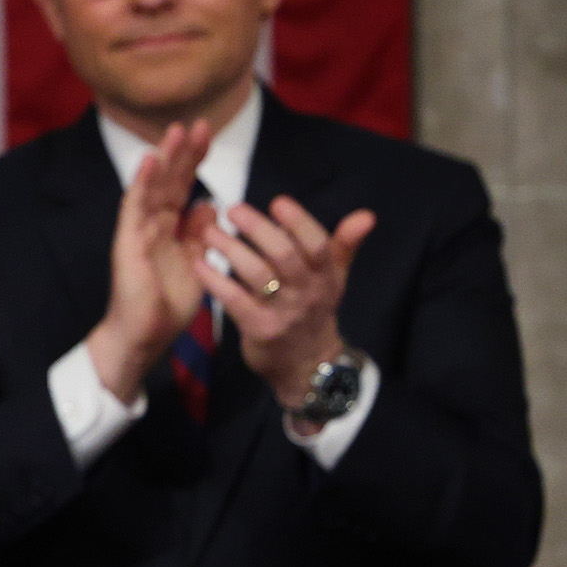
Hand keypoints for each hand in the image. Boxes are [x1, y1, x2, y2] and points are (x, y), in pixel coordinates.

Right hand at [86, 121, 216, 402]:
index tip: (208, 136)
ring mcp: (137, 230)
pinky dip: (141, 183)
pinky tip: (149, 161)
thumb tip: (211, 204)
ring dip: (164, 158)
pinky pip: (134, 207)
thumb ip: (200, 234)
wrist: (144, 335)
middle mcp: (152, 223)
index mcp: (169, 228)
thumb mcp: (195, 264)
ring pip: (152, 186)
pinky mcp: (127, 241)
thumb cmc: (166, 306)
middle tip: (197, 122)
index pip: (183, 187)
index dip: (194, 161)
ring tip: (176, 130)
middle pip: (169, 180)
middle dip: (182, 151)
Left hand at [193, 196, 374, 410]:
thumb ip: (345, 244)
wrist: (306, 365)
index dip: (299, 222)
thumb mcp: (334, 278)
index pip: (318, 245)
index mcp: (325, 276)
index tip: (277, 202)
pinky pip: (234, 300)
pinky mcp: (259, 329)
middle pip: (284, 255)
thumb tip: (367, 215)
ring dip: (231, 250)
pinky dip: (215, 280)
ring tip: (210, 232)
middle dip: (258, 229)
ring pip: (257, 275)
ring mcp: (283, 313)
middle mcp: (307, 293)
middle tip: (233, 209)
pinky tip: (199, 263)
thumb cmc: (314, 310)